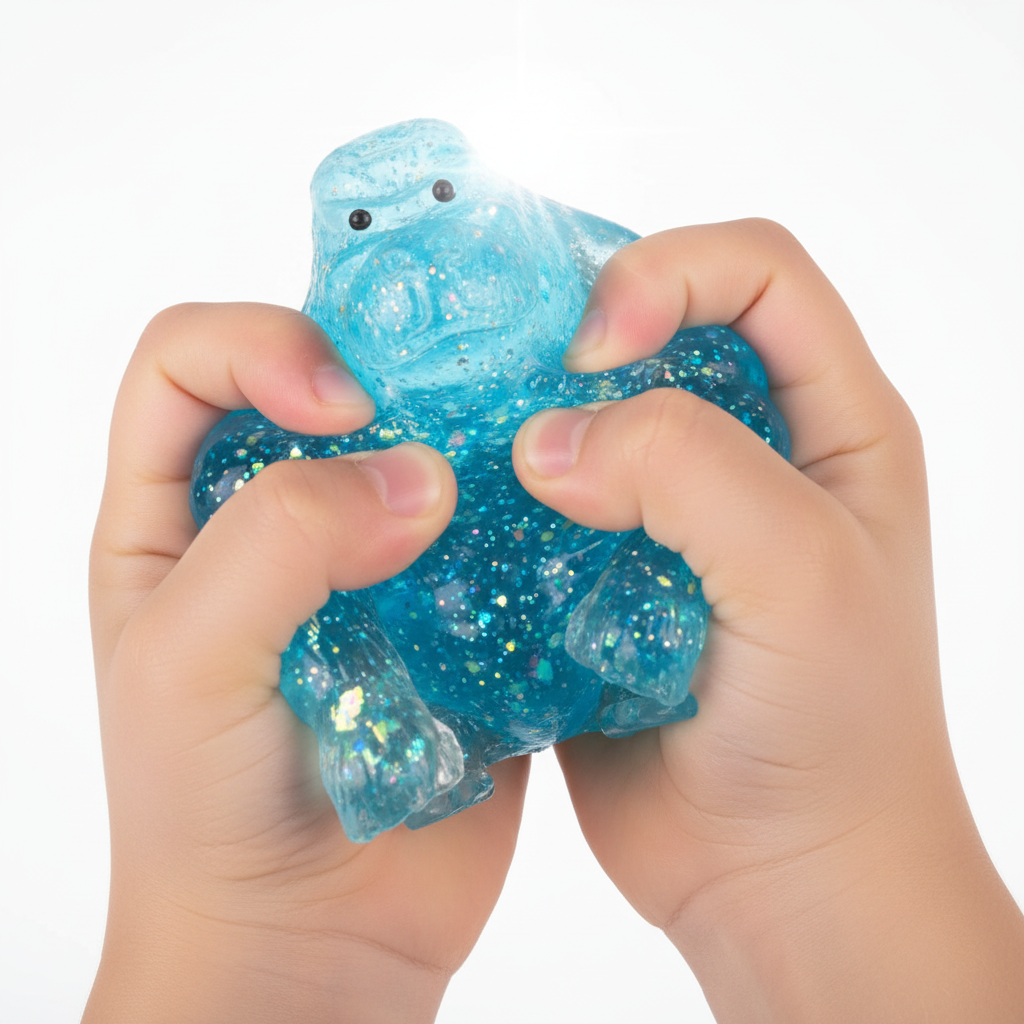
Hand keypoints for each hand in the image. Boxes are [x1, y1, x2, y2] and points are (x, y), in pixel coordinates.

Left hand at [85, 303, 528, 1023]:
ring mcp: (375, 565)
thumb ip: (280, 544)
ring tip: (532, 445)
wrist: (309, 939)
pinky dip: (533, 517)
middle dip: (395, 368)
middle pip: (329, 379)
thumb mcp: (186, 664)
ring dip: (477, 436)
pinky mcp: (457, 614)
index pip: (196, 361)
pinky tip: (569, 519)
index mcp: (180, 512)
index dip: (263, 344)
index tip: (345, 401)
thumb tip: (417, 477)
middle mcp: (277, 520)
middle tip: (465, 399)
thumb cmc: (204, 810)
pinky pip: (501, 537)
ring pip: (428, 448)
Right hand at [513, 220, 1023, 1021]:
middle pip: (653, 324)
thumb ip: (687, 472)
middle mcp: (748, 453)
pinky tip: (453, 516)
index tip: (592, 348)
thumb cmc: (835, 733)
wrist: (782, 875)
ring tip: (460, 436)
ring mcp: (666, 516)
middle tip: (500, 374)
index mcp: (828, 421)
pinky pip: (536, 508)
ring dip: (521, 416)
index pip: (754, 269)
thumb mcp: (800, 574)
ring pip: (582, 416)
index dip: (668, 271)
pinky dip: (493, 500)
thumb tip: (550, 441)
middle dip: (573, 330)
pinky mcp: (597, 577)